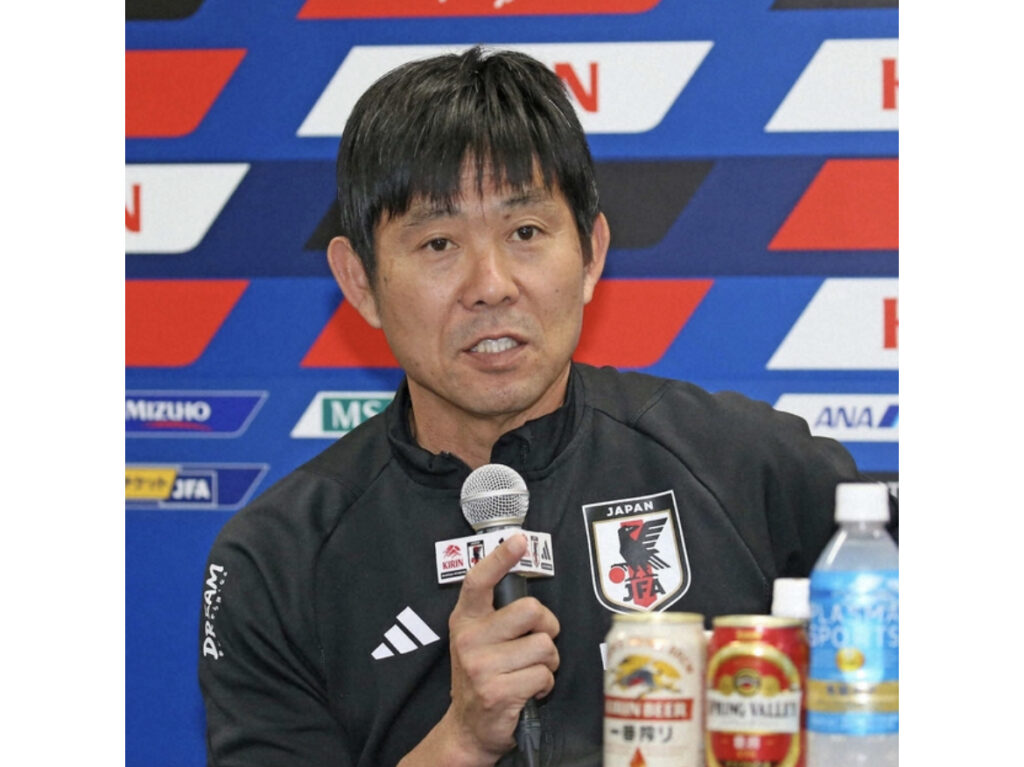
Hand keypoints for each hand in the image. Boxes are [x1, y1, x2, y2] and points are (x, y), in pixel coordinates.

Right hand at [446, 533, 560, 763]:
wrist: (469, 729)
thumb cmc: (483, 677)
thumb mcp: (478, 641)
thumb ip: (496, 615)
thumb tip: (529, 594)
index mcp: (465, 620)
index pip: (479, 581)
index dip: (500, 558)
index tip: (519, 540)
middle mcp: (469, 639)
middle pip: (532, 610)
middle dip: (547, 628)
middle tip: (538, 643)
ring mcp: (481, 665)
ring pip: (544, 646)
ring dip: (547, 662)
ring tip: (528, 672)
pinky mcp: (497, 690)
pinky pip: (544, 674)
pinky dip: (545, 685)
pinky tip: (528, 691)